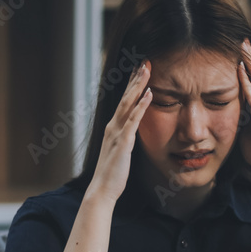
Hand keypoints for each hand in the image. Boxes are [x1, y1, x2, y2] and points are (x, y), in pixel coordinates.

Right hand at [88, 61, 151, 203]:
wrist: (102, 189)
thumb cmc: (112, 174)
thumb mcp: (120, 152)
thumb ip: (125, 139)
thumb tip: (132, 134)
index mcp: (113, 128)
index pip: (124, 102)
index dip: (132, 86)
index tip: (140, 71)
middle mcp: (113, 127)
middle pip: (125, 98)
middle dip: (135, 79)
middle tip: (145, 62)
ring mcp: (117, 133)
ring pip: (128, 104)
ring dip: (138, 86)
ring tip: (147, 69)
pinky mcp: (123, 142)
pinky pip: (133, 120)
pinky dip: (141, 106)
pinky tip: (149, 94)